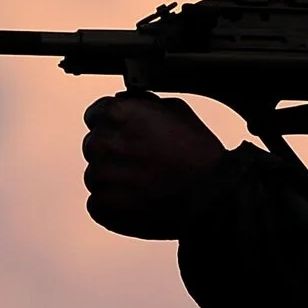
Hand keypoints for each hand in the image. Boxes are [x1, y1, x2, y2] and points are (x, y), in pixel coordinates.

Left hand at [82, 93, 227, 239]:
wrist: (212, 195)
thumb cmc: (198, 154)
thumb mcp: (177, 109)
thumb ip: (142, 102)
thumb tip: (127, 101)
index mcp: (116, 115)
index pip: (95, 115)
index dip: (116, 126)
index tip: (130, 137)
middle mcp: (102, 143)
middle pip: (95, 146)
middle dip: (115, 153)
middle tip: (145, 162)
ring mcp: (100, 177)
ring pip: (97, 175)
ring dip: (115, 179)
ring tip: (146, 184)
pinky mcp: (103, 206)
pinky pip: (99, 203)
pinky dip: (115, 204)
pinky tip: (140, 201)